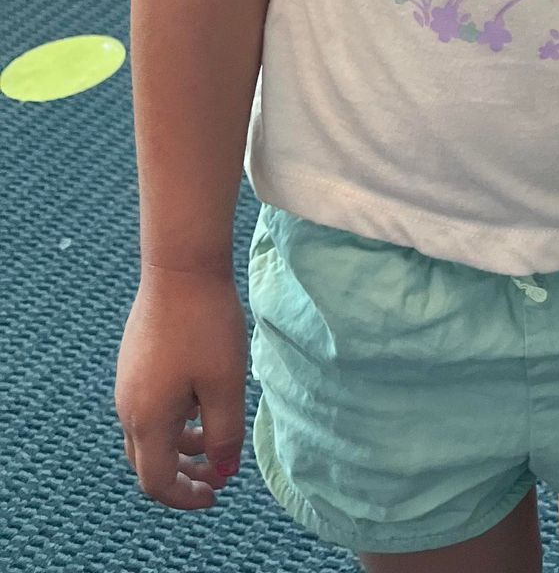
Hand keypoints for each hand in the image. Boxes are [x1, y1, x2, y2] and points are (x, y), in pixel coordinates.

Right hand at [117, 266, 249, 510]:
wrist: (180, 268)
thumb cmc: (206, 326)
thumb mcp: (225, 386)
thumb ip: (224, 435)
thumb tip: (223, 471)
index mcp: (147, 421)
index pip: (157, 481)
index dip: (186, 496)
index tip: (216, 495)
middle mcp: (128, 407)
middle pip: (148, 461)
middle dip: (182, 474)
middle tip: (216, 473)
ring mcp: (127, 382)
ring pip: (148, 432)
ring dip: (179, 445)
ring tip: (214, 436)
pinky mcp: (134, 360)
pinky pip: (149, 405)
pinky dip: (173, 418)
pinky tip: (200, 398)